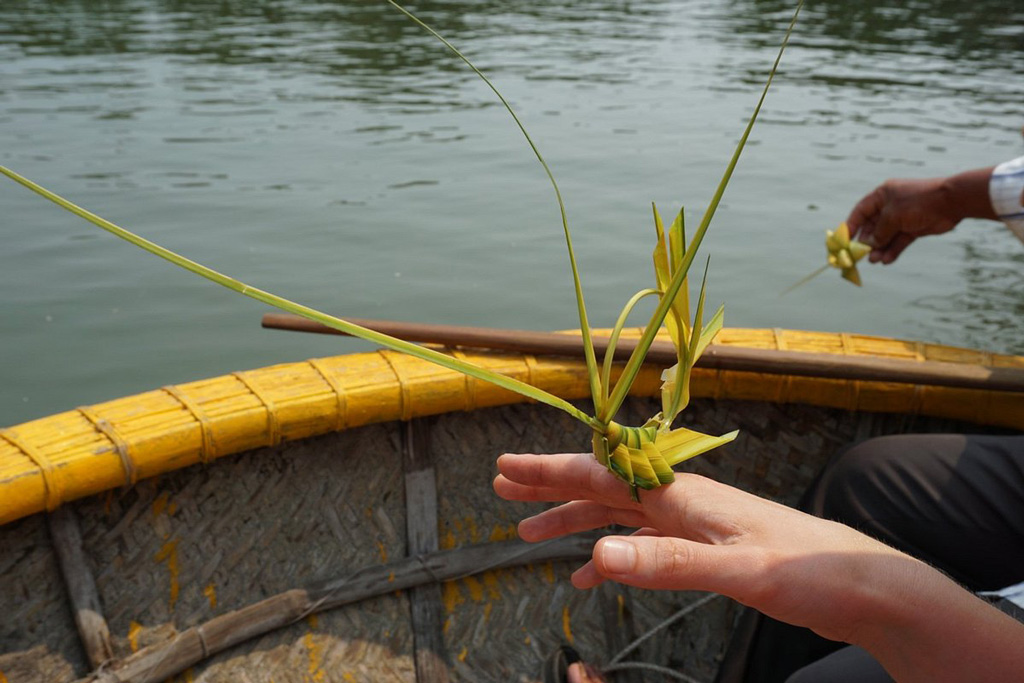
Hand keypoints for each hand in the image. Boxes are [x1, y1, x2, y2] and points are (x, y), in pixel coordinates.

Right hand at [494, 452, 923, 644]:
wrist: (865, 585)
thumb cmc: (810, 571)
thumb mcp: (737, 572)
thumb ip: (667, 563)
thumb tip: (596, 554)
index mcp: (683, 495)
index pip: (602, 474)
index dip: (550, 471)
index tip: (506, 468)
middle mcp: (682, 501)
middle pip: (602, 486)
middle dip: (551, 486)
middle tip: (503, 489)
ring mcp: (693, 524)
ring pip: (617, 515)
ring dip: (574, 521)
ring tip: (529, 533)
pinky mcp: (706, 549)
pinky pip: (643, 545)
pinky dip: (611, 556)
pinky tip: (590, 574)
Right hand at [846, 178, 958, 263]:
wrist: (951, 202)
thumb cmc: (919, 202)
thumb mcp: (893, 216)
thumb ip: (879, 232)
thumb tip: (868, 245)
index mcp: (882, 195)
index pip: (860, 212)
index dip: (851, 226)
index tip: (844, 241)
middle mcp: (890, 206)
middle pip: (872, 226)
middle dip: (866, 242)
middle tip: (859, 256)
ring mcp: (902, 217)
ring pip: (886, 236)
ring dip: (879, 249)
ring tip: (874, 261)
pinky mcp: (914, 228)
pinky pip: (899, 241)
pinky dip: (893, 250)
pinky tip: (887, 260)